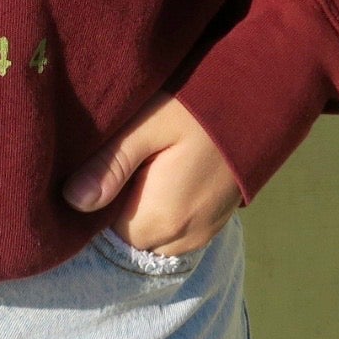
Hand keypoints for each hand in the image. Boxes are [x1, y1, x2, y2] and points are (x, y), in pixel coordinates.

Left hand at [61, 92, 244, 255]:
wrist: (265, 98)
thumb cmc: (202, 105)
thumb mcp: (150, 124)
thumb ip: (111, 163)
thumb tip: (72, 201)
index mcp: (161, 219)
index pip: (101, 229)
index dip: (90, 200)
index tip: (86, 167)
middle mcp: (181, 240)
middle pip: (124, 235)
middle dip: (112, 205)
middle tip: (114, 160)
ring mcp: (200, 235)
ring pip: (147, 235)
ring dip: (137, 207)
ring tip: (138, 164)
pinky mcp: (211, 225)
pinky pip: (170, 230)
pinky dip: (158, 209)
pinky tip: (159, 173)